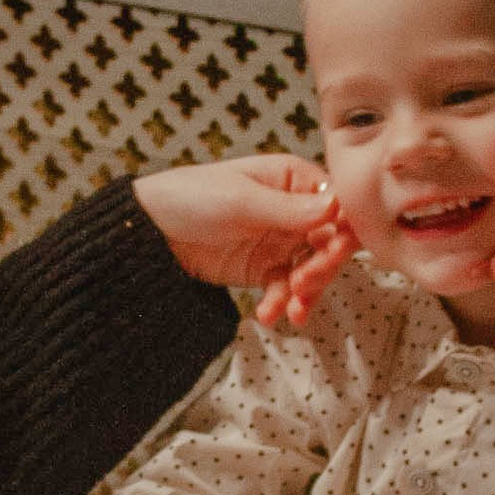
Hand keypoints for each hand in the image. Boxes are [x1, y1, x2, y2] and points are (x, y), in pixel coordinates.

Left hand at [133, 156, 356, 317]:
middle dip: (323, 266)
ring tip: (292, 308)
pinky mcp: (264, 269)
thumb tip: (337, 206)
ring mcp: (281, 241)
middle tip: (305, 283)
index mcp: (294, 180)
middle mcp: (294, 210)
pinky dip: (281, 303)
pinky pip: (285, 289)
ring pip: (312, 270)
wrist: (150, 232)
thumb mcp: (241, 201)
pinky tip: (268, 315)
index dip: (344, 229)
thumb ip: (290, 209)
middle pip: (330, 241)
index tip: (334, 251)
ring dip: (306, 291)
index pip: (338, 204)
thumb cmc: (191, 197)